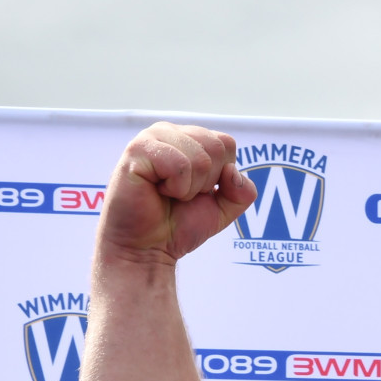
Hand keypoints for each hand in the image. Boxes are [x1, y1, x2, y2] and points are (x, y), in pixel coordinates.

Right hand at [96, 123, 257, 265]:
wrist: (147, 249)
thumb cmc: (178, 225)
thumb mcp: (222, 209)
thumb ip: (242, 192)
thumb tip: (233, 172)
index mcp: (189, 138)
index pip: (226, 143)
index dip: (221, 176)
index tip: (197, 191)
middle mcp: (170, 132)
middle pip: (217, 147)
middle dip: (206, 183)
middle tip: (180, 195)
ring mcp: (152, 137)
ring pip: (201, 158)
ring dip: (190, 188)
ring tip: (168, 194)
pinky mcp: (137, 150)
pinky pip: (180, 166)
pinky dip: (176, 188)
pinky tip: (157, 191)